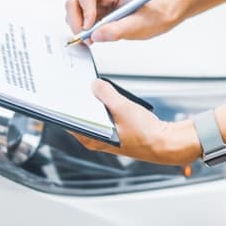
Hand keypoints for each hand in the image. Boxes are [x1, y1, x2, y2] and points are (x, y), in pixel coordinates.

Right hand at [65, 0, 178, 43]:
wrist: (160, 18)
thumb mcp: (139, 24)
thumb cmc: (154, 15)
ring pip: (75, 10)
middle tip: (84, 36)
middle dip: (76, 20)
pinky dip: (82, 31)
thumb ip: (118, 30)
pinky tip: (92, 38)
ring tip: (90, 39)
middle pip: (75, 1)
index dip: (84, 9)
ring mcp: (98, 4)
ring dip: (78, 26)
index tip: (89, 26)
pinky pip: (81, 20)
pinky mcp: (97, 15)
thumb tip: (97, 35)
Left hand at [72, 79, 200, 165]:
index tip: (60, 91)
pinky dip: (104, 105)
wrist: (166, 143)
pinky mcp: (114, 130)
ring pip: (92, 114)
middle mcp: (95, 139)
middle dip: (78, 100)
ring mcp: (105, 135)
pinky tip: (106, 95)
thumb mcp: (123, 108)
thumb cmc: (146, 134)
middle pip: (80, 116)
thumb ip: (106, 94)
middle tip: (75, 82)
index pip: (68, 121)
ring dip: (93, 101)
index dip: (64, 105)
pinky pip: (103, 115)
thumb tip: (95, 85)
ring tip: (91, 87)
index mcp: (92, 139)